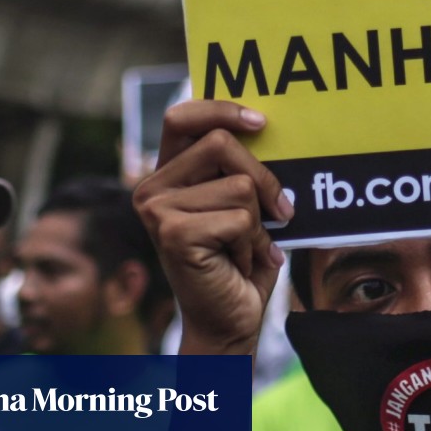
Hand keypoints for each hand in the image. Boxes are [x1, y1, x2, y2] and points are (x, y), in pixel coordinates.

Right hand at [133, 100, 291, 355]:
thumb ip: (241, 168)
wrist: (230, 321)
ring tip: (246, 248)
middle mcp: (151, 188)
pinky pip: (241, 219)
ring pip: (240, 185)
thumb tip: (267, 128)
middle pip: (221, 143)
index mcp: (165, 173)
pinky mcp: (174, 233)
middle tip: (279, 212)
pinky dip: (254, 244)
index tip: (260, 122)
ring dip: (258, 222)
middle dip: (263, 178)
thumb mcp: (241, 205)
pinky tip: (239, 262)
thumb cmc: (239, 261)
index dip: (220, 109)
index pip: (182, 117)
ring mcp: (157, 210)